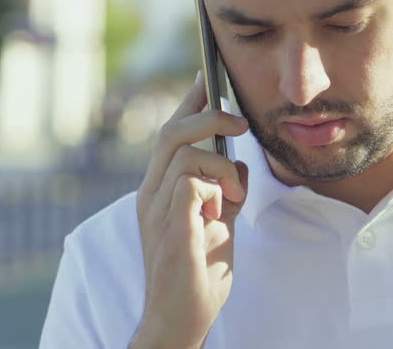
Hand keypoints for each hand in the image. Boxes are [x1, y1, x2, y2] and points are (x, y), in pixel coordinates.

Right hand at [130, 74, 249, 348]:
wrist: (183, 316)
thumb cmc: (199, 269)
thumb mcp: (219, 219)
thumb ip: (224, 188)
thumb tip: (238, 162)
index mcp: (160, 188)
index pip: (171, 132)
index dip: (190, 101)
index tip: (209, 75)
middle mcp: (151, 195)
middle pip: (170, 132)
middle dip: (209, 116)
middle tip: (241, 123)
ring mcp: (157, 213)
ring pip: (184, 156)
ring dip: (221, 167)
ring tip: (235, 195)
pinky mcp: (171, 232)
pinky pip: (189, 187)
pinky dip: (214, 189)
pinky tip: (222, 211)